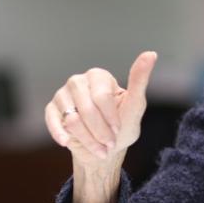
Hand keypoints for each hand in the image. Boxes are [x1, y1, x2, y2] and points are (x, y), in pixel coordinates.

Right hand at [44, 51, 156, 166]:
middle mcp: (78, 81)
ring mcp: (63, 95)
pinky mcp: (52, 109)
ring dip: (87, 139)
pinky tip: (68, 142)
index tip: (118, 129)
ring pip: (71, 119)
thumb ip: (140, 80)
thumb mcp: (135, 106)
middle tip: (109, 143)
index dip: (111, 118)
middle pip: (87, 109)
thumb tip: (151, 54)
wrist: (103, 148)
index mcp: (98, 76)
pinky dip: (60, 134)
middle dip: (101, 132)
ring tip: (98, 148)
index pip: (102, 97)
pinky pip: (53, 121)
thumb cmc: (121, 126)